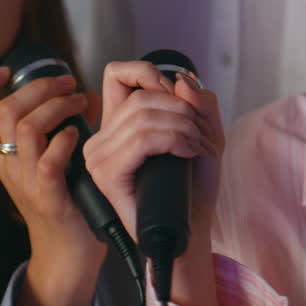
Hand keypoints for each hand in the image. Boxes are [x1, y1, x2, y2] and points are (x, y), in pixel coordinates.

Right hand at [0, 66, 104, 305]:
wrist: (67, 255)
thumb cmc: (64, 200)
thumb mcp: (50, 160)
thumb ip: (57, 128)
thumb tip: (81, 94)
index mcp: (1, 155)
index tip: (6, 70)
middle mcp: (8, 166)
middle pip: (3, 112)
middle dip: (37, 86)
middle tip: (67, 82)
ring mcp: (26, 183)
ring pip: (25, 129)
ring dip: (56, 107)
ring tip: (80, 102)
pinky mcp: (50, 199)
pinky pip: (48, 163)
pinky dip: (65, 141)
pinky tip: (79, 134)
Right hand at [84, 60, 224, 253]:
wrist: (190, 231)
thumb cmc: (192, 188)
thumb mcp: (205, 135)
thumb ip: (199, 104)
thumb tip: (181, 80)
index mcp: (116, 125)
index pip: (116, 74)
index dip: (148, 73)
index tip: (178, 98)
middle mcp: (101, 139)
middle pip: (141, 96)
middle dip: (183, 110)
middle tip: (203, 135)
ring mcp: (100, 158)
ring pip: (144, 117)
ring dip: (185, 127)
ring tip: (200, 147)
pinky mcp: (108, 175)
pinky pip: (142, 141)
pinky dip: (174, 140)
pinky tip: (189, 153)